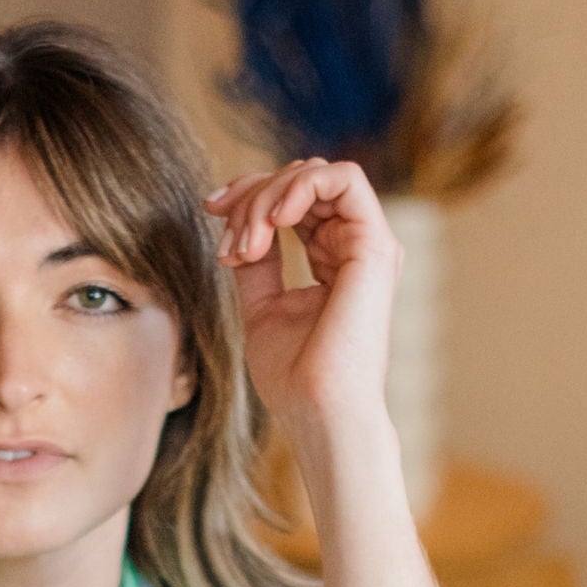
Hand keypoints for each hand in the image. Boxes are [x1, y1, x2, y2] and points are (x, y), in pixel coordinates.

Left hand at [204, 157, 399, 452]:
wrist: (319, 413)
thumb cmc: (294, 377)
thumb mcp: (261, 306)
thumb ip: (257, 263)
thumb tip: (240, 223)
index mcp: (334, 259)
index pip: (293, 200)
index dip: (248, 194)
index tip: (211, 211)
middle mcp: (355, 246)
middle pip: (301, 179)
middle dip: (252, 197)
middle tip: (230, 245)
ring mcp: (368, 243)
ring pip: (316, 173)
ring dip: (269, 196)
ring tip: (247, 244)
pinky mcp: (375, 245)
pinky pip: (343, 179)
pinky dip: (300, 186)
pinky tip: (274, 220)